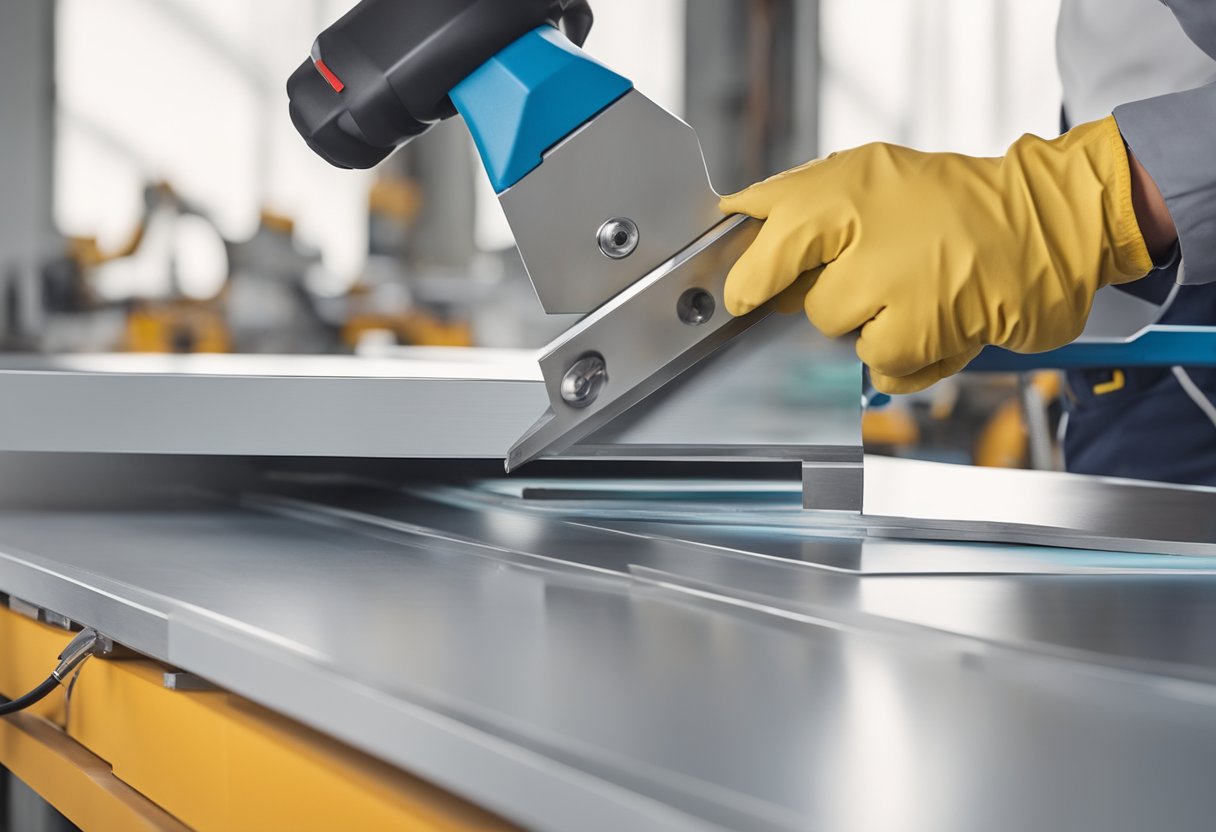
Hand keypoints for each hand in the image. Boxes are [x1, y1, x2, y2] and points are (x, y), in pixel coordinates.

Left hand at [721, 116, 1153, 393]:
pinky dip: (908, 358)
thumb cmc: (958, 206)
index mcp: (850, 185)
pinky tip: (938, 322)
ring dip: (874, 329)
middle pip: (803, 300)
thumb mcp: (873, 176)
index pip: (771, 231)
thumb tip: (740, 219)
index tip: (741, 295)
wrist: (1051, 221)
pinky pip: (883, 367)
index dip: (750, 272)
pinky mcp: (928, 327)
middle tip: (875, 279)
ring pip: (842, 335)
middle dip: (832, 300)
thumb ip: (804, 199)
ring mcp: (900, 280)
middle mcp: (870, 228)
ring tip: (916, 295)